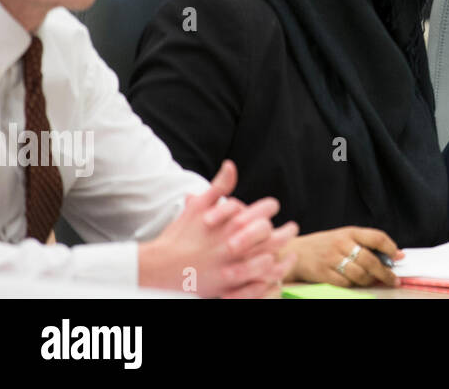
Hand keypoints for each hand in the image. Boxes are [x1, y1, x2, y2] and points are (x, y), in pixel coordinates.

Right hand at [139, 160, 298, 297]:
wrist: (157, 267)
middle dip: (285, 232)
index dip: (270, 208)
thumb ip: (219, 187)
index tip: (272, 211)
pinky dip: (270, 277)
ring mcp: (233, 263)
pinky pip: (258, 281)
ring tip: (289, 255)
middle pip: (272, 233)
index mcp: (231, 221)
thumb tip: (231, 164)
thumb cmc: (179, 236)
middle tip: (291, 230)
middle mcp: (235, 241)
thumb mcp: (198, 207)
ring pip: (270, 257)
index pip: (265, 209)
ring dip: (282, 255)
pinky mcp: (228, 284)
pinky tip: (275, 274)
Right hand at [285, 227, 401, 287]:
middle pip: (370, 260)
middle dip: (385, 272)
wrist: (295, 252)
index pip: (376, 237)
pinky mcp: (323, 273)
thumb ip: (365, 244)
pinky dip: (354, 286)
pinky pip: (345, 283)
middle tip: (394, 279)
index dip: (391, 248)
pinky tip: (357, 284)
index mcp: (350, 232)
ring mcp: (331, 259)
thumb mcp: (344, 237)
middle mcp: (341, 244)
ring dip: (371, 281)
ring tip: (375, 282)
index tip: (399, 257)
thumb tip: (393, 256)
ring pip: (359, 274)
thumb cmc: (325, 245)